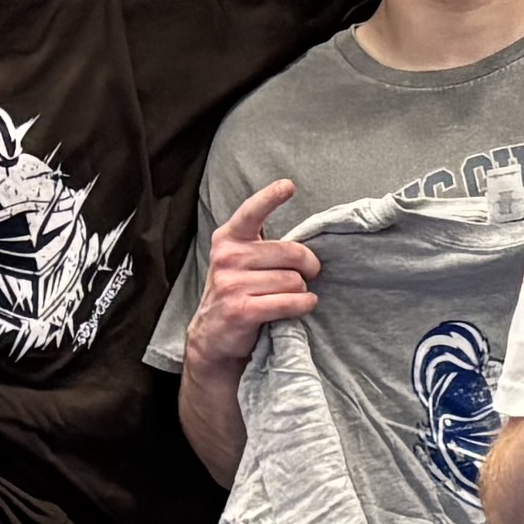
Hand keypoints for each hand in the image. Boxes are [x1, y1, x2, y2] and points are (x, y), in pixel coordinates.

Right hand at [180, 178, 320, 372]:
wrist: (213, 337)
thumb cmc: (238, 293)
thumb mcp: (242, 262)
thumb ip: (265, 247)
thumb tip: (310, 242)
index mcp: (228, 239)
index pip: (251, 212)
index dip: (271, 197)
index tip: (288, 186)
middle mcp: (227, 257)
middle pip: (292, 252)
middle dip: (309, 266)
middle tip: (309, 274)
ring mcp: (231, 284)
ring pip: (294, 280)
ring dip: (302, 291)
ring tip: (290, 296)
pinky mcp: (240, 310)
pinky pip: (289, 302)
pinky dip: (302, 305)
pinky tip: (301, 306)